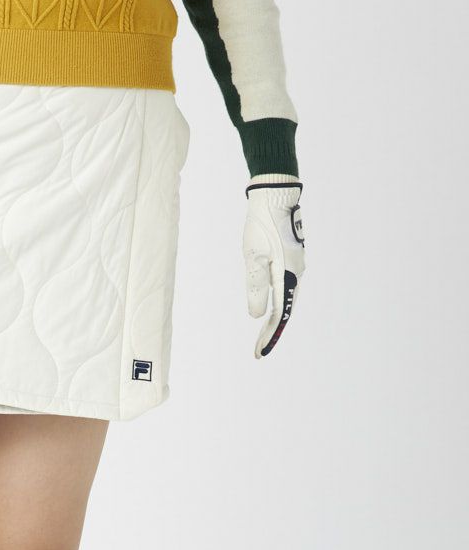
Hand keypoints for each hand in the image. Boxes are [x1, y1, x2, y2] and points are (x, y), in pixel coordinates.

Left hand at [242, 176, 305, 357]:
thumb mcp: (253, 256)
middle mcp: (296, 273)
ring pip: (285, 299)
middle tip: (258, 352)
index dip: (269, 335)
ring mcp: (295, 266)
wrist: (276, 195)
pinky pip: (285, 287)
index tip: (259, 353)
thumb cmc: (261, 224)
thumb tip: (256, 316)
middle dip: (271, 332)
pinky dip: (276, 303)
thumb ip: (256, 286)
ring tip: (263, 337)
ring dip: (274, 320)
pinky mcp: (291, 259)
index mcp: (287, 275)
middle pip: (284, 310)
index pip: (278, 314)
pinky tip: (268, 308)